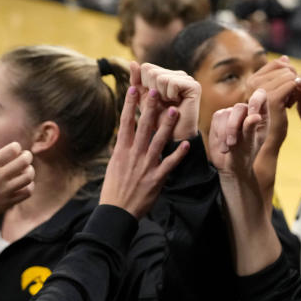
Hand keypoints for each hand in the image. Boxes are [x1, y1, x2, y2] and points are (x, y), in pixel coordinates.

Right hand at [0, 142, 34, 225]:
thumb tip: (13, 152)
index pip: (13, 149)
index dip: (16, 147)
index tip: (15, 149)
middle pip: (24, 161)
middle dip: (27, 156)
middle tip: (26, 156)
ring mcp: (3, 191)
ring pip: (28, 177)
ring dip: (30, 170)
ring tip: (26, 169)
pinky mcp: (7, 203)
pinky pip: (27, 192)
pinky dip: (29, 185)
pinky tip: (24, 183)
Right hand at [100, 86, 189, 217]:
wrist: (116, 212)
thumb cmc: (114, 189)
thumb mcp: (114, 166)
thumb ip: (121, 150)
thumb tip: (124, 136)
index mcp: (121, 151)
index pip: (125, 123)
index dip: (130, 105)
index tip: (134, 88)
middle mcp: (133, 155)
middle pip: (142, 127)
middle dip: (149, 108)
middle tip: (155, 91)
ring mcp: (146, 167)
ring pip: (158, 142)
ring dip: (167, 126)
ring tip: (174, 111)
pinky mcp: (156, 179)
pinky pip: (170, 164)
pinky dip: (178, 155)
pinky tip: (187, 144)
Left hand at [130, 61, 201, 139]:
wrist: (173, 135)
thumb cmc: (158, 119)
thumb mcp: (143, 99)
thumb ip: (137, 81)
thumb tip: (132, 62)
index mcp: (166, 74)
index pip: (146, 67)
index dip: (144, 85)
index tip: (153, 98)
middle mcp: (177, 74)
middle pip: (152, 71)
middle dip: (151, 91)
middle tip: (162, 102)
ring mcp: (187, 78)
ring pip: (161, 78)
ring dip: (161, 95)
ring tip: (170, 103)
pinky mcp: (194, 86)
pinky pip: (172, 83)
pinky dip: (170, 96)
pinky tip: (177, 103)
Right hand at [209, 88, 268, 177]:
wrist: (231, 165)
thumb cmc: (245, 155)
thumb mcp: (250, 144)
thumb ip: (251, 129)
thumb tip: (255, 116)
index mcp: (261, 115)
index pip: (260, 96)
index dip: (255, 101)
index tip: (251, 114)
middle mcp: (247, 112)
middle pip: (239, 107)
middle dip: (233, 126)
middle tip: (232, 143)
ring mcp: (232, 114)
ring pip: (225, 113)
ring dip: (225, 133)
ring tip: (229, 147)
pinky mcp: (219, 118)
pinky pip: (217, 118)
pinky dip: (219, 133)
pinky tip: (223, 145)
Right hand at [246, 56, 295, 146]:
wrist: (268, 139)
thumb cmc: (273, 116)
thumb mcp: (275, 91)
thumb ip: (278, 74)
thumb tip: (285, 58)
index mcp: (253, 79)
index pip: (278, 63)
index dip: (288, 72)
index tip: (286, 89)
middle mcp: (254, 82)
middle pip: (286, 68)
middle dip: (292, 81)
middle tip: (288, 98)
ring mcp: (262, 89)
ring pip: (290, 76)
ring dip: (295, 89)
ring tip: (288, 102)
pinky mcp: (272, 98)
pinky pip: (292, 84)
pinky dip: (296, 94)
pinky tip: (290, 105)